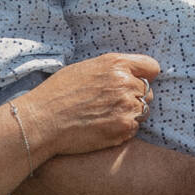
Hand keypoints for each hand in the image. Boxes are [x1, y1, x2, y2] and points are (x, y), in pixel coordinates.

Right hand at [16, 55, 160, 158]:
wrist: (42, 120)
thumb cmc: (57, 93)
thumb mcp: (84, 68)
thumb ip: (111, 69)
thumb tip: (129, 73)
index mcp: (116, 64)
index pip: (151, 67)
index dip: (145, 75)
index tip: (138, 81)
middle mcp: (125, 83)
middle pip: (147, 91)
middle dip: (134, 97)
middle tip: (111, 104)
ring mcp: (127, 107)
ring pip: (143, 111)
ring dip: (130, 114)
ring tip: (105, 116)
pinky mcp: (124, 129)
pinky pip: (134, 128)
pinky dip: (123, 129)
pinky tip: (103, 127)